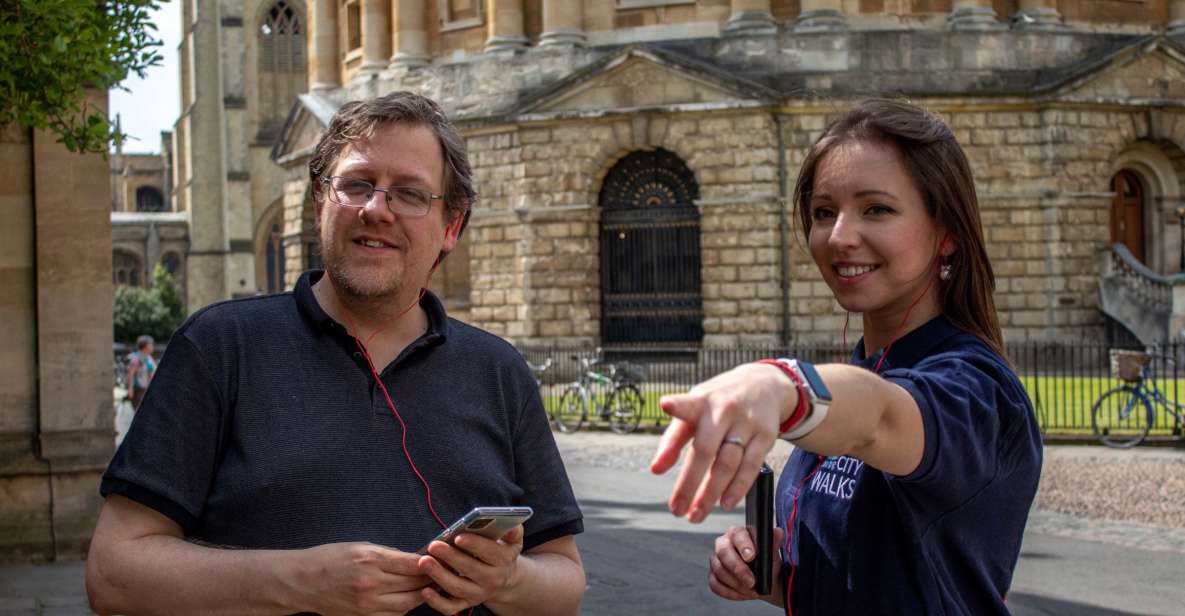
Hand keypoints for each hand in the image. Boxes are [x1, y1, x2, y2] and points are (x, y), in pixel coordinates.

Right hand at [289, 542, 429, 615]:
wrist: (302, 582)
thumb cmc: (329, 559)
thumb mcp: (360, 546)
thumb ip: (388, 554)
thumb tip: (412, 558)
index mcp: (371, 560)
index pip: (412, 563)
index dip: (430, 562)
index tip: (439, 559)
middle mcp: (372, 583)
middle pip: (414, 585)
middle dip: (429, 579)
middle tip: (439, 573)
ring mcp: (368, 603)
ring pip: (408, 603)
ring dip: (420, 595)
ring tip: (425, 586)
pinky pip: (394, 615)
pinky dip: (404, 607)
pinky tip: (406, 598)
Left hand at [417, 525, 524, 612]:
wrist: (504, 580)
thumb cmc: (502, 553)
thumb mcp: (513, 542)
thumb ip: (513, 532)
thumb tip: (511, 526)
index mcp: (503, 561)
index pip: (490, 553)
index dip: (474, 544)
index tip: (458, 537)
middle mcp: (492, 580)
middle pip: (471, 570)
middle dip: (451, 557)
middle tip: (434, 545)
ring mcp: (478, 593)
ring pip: (458, 587)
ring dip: (439, 575)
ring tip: (424, 561)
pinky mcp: (466, 603)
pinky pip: (450, 607)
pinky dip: (436, 602)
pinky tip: (425, 590)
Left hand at [650, 363, 794, 521]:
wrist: (764, 385)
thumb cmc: (719, 402)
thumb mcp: (695, 410)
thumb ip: (673, 438)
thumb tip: (656, 469)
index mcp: (701, 401)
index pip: (688, 405)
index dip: (677, 406)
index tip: (666, 404)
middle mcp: (724, 410)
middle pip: (706, 450)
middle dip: (690, 483)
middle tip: (677, 509)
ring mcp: (747, 423)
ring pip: (728, 463)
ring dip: (711, 493)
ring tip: (697, 514)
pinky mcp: (766, 435)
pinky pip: (751, 467)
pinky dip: (738, 488)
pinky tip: (725, 503)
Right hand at [708, 526, 784, 601]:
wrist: (765, 581)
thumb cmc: (767, 563)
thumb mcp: (772, 554)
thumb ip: (773, 542)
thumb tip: (778, 532)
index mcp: (737, 533)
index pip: (737, 535)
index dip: (743, 545)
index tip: (751, 557)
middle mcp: (723, 544)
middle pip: (723, 553)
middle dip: (738, 569)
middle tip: (752, 582)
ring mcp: (716, 560)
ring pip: (719, 571)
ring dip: (737, 584)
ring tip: (752, 590)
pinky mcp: (713, 576)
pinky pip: (715, 585)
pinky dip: (730, 592)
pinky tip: (743, 594)